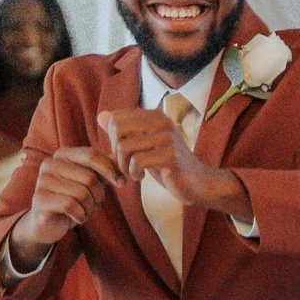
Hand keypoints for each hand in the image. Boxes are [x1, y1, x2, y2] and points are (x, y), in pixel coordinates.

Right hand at [11, 143, 119, 263]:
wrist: (49, 223)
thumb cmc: (73, 198)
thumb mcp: (92, 180)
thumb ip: (107, 167)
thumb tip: (126, 164)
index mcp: (63, 154)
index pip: (92, 155)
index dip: (111, 170)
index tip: (122, 183)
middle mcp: (50, 164)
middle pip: (89, 177)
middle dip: (98, 195)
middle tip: (93, 204)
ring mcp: (42, 182)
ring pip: (81, 193)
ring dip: (89, 208)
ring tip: (83, 211)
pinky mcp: (40, 200)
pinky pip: (71, 206)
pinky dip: (80, 216)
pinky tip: (76, 217)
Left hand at [100, 105, 225, 206]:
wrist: (198, 183)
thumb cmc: (168, 165)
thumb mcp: (144, 146)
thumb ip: (123, 131)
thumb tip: (100, 116)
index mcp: (154, 116)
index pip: (116, 118)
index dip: (112, 138)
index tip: (123, 153)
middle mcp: (161, 121)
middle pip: (117, 129)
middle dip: (115, 151)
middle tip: (125, 165)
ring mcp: (166, 138)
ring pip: (124, 147)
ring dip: (123, 166)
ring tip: (133, 173)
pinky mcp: (169, 156)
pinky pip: (136, 161)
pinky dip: (133, 173)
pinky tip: (141, 178)